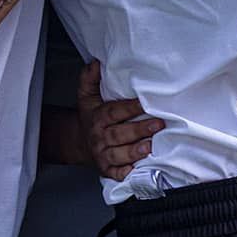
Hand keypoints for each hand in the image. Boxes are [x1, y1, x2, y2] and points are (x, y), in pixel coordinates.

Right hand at [76, 60, 162, 180]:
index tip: (145, 103)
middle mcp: (100, 137)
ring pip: (119, 154)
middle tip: (158, 124)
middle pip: (119, 134)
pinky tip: (139, 169)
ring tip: (150, 147)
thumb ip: (90, 79)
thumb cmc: (89, 117)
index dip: (130, 108)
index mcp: (98, 118)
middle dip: (139, 130)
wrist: (78, 142)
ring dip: (135, 151)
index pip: (114, 112)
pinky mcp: (107, 170)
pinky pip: (117, 173)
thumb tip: (97, 63)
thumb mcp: (86, 96)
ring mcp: (103, 155)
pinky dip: (127, 172)